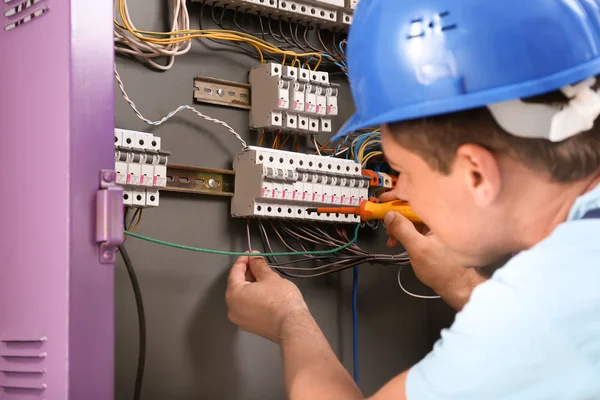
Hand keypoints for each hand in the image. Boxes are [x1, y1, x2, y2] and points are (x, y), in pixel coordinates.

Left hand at [226, 254, 308, 342]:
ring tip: (263, 277)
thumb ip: (258, 265)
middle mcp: (231, 308)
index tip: (252, 253)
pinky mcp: (250, 327)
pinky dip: (253, 298)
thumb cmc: (280, 299)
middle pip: (237, 285)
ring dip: (251, 286)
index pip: (235, 272)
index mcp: (233, 294)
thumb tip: (253, 256)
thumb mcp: (269, 277)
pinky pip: (248, 307)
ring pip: (242, 297)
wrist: (291, 326)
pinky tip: (264, 292)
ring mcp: (240, 320)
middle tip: (259, 264)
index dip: (243, 260)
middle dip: (247, 273)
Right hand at [380, 192, 484, 308]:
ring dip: (398, 226)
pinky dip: (403, 233)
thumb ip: (403, 230)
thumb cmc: (442, 269)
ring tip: (390, 238)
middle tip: (383, 222)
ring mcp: (435, 227)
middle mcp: (438, 219)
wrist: (455, 285)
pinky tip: (396, 241)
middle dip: (395, 215)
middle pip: (412, 208)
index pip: (416, 199)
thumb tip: (389, 215)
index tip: (383, 200)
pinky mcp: (431, 235)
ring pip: (411, 219)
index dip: (398, 197)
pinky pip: (414, 228)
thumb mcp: (418, 249)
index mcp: (439, 217)